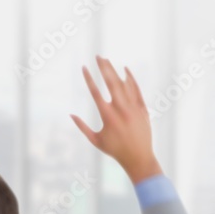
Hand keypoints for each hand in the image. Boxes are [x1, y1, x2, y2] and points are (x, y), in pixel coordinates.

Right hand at [71, 57, 162, 183]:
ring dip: (115, 71)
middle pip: (111, 83)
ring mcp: (133, 108)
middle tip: (98, 56)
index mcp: (107, 116)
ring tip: (107, 61)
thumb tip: (71, 115)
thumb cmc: (114, 150)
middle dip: (104, 68)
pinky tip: (125, 70)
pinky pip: (136, 90)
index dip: (88, 78)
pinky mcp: (143, 109)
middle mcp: (121, 109)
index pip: (95, 92)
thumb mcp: (95, 140)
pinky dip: (131, 79)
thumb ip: (82, 127)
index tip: (83, 67)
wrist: (139, 157)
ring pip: (124, 84)